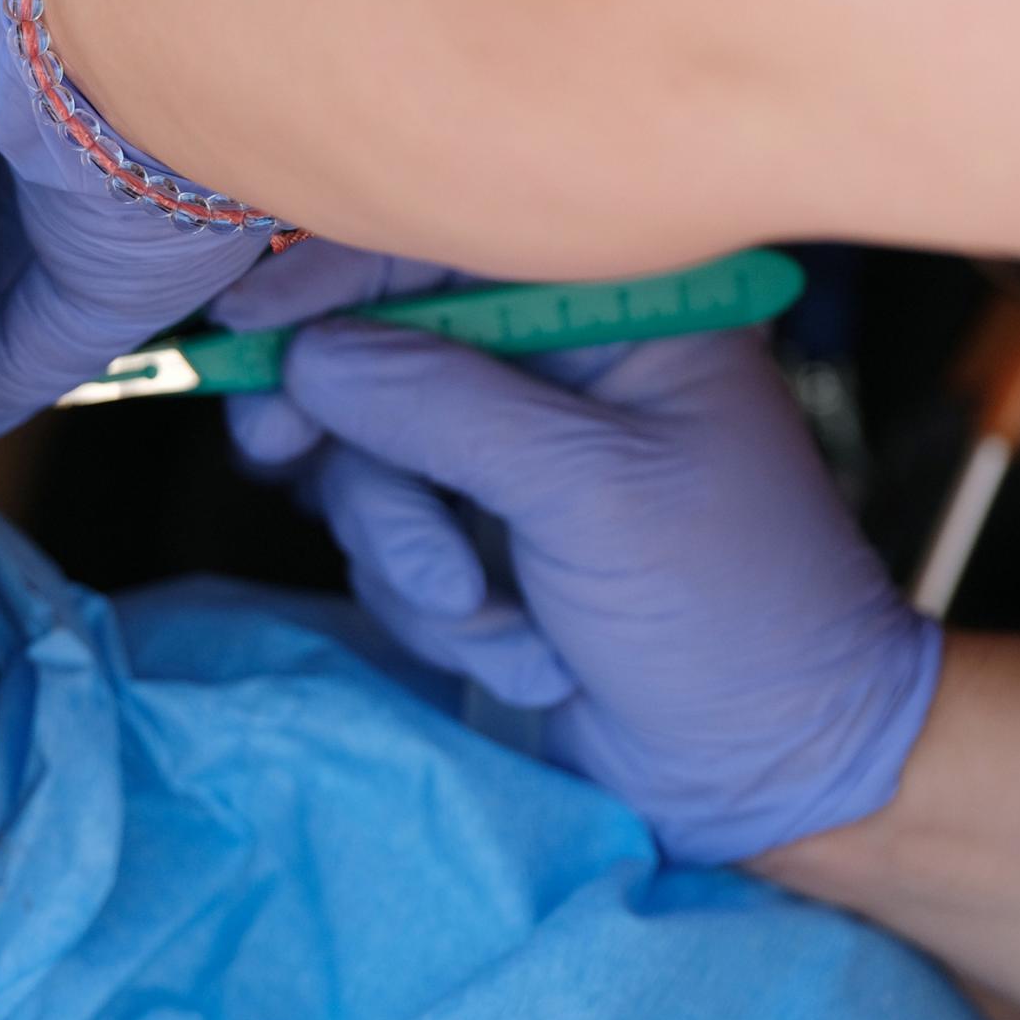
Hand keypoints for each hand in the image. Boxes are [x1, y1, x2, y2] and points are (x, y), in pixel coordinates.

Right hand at [217, 243, 941, 863]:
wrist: (772, 770)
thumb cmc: (730, 609)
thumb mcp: (591, 494)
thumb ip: (444, 409)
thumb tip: (309, 357)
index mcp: (617, 309)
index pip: (446, 250)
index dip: (334, 281)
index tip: (248, 331)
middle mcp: (556, 365)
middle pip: (379, 354)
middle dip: (352, 440)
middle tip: (282, 458)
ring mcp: (514, 456)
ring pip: (371, 460)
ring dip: (413, 554)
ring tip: (491, 618)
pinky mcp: (483, 536)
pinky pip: (391, 541)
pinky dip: (440, 609)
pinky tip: (527, 654)